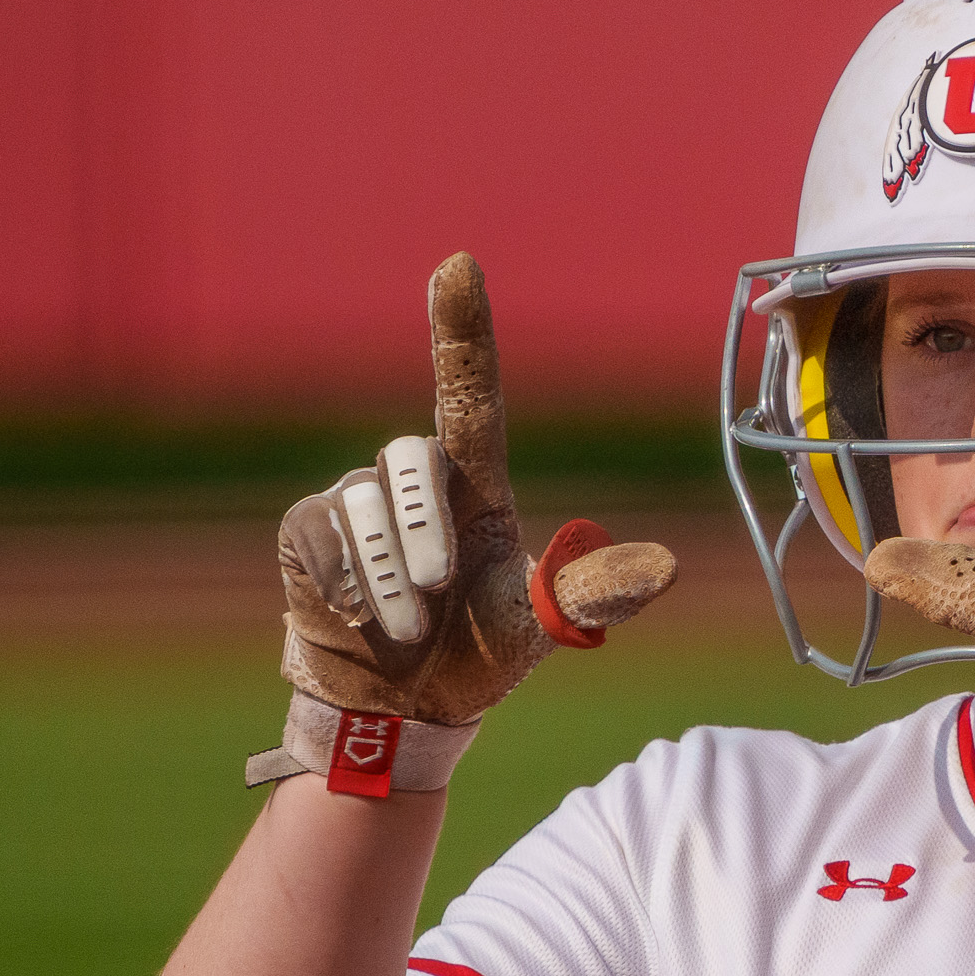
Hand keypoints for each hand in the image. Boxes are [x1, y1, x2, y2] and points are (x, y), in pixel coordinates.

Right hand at [278, 253, 675, 723]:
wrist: (400, 710)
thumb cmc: (476, 654)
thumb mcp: (538, 627)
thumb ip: (591, 594)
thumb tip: (666, 568)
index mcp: (476, 484)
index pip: (470, 392)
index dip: (463, 329)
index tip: (458, 264)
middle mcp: (415, 479)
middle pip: (412, 458)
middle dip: (425, 530)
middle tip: (437, 597)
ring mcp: (355, 501)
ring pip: (364, 505)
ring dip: (391, 577)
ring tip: (409, 629)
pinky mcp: (308, 532)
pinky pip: (322, 536)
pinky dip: (348, 586)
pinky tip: (364, 620)